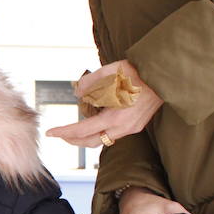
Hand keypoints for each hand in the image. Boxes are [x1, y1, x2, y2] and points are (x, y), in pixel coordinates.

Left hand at [46, 60, 163, 147]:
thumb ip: (89, 82)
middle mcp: (123, 127)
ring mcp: (131, 128)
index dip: (64, 132)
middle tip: (60, 134)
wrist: (164, 76)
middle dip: (73, 140)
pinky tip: (95, 121)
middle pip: (91, 142)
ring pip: (103, 140)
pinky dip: (100, 131)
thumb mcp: (109, 71)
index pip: (82, 130)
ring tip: (74, 129)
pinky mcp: (137, 126)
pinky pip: (113, 134)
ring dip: (87, 136)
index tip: (50, 132)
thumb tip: (78, 92)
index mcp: (114, 117)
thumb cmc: (138, 72)